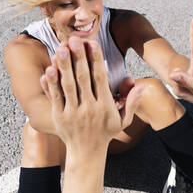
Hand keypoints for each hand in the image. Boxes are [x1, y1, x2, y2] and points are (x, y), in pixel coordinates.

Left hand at [40, 37, 143, 152]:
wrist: (87, 153)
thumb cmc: (106, 132)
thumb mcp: (123, 120)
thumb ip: (132, 101)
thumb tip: (143, 85)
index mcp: (105, 106)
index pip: (100, 79)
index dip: (96, 60)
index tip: (93, 44)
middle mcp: (89, 108)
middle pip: (83, 79)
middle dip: (78, 57)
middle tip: (74, 39)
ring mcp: (73, 112)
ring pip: (68, 86)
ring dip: (64, 66)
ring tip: (60, 48)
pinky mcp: (59, 116)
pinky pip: (55, 97)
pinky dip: (51, 83)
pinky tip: (49, 69)